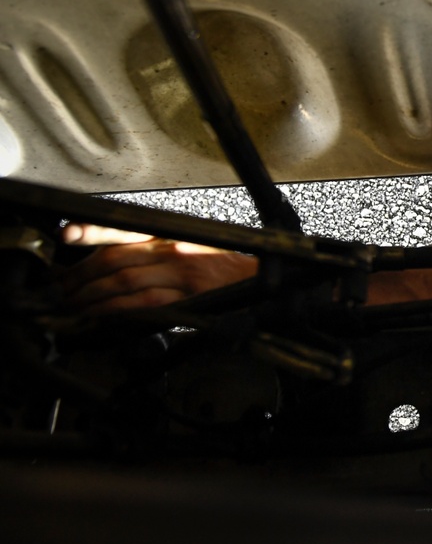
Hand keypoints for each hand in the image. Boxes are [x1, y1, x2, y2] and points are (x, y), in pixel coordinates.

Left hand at [60, 224, 257, 313]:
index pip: (124, 227)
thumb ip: (152, 248)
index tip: (66, 235)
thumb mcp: (187, 244)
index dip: (93, 230)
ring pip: (124, 282)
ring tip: (74, 305)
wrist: (257, 280)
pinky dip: (118, 310)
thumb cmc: (221, 264)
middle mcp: (173, 250)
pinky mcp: (188, 299)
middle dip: (81, 276)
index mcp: (170, 233)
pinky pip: (144, 305)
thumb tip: (108, 255)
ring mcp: (181, 275)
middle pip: (115, 259)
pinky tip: (102, 315)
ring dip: (93, 297)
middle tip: (61, 288)